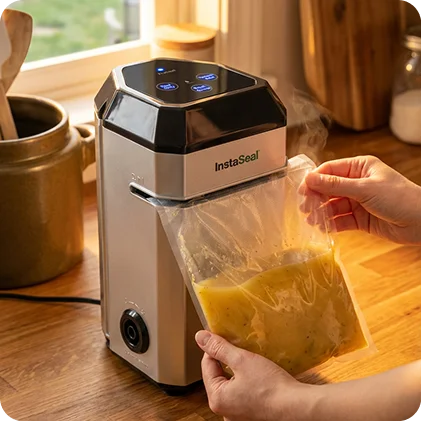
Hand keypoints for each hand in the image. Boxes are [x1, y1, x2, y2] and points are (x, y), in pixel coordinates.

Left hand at [195, 330, 314, 421]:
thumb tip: (200, 338)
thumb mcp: (242, 360)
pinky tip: (258, 375)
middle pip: (218, 376)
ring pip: (231, 384)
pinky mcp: (251, 414)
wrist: (297, 406)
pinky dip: (247, 382)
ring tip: (250, 361)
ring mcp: (238, 415)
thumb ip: (219, 348)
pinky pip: (242, 393)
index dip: (215, 348)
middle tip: (240, 349)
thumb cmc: (272, 387)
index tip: (223, 338)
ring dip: (238, 371)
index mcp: (217, 399)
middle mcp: (225, 411)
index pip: (207, 365)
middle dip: (227, 361)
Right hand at [299, 155, 421, 244]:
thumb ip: (335, 185)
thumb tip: (310, 178)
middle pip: (328, 189)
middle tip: (305, 209)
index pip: (329, 171)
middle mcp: (357, 183)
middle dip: (315, 198)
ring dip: (321, 213)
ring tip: (312, 221)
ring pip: (332, 206)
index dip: (314, 180)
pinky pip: (340, 220)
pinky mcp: (360, 218)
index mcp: (359, 168)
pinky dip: (331, 224)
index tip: (302, 191)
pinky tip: (323, 228)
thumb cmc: (400, 198)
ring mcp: (358, 201)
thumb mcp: (364, 189)